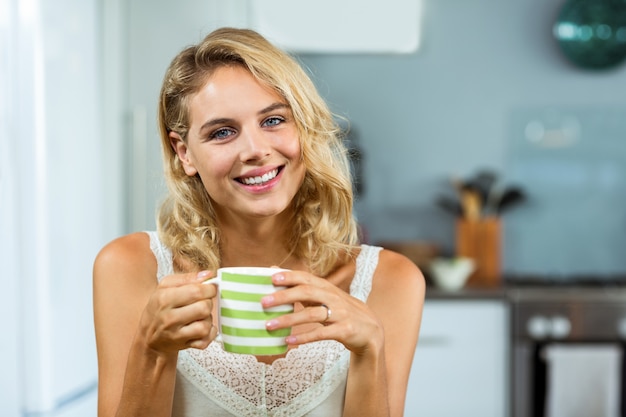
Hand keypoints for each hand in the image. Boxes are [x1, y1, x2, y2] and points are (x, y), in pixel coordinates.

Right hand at [139, 271, 218, 353]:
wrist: (148, 335)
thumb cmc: (160, 307)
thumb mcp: (166, 286)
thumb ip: (187, 278)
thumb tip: (208, 275)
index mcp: (164, 298)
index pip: (197, 291)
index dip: (209, 288)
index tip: (208, 289)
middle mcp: (169, 318)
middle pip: (204, 308)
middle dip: (208, 303)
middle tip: (201, 302)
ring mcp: (176, 335)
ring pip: (206, 325)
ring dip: (208, 319)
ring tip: (199, 316)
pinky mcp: (184, 346)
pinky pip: (206, 340)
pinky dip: (209, 334)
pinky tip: (201, 327)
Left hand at [261, 270, 383, 355]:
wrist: (370, 331)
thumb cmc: (341, 311)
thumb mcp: (325, 297)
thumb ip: (303, 287)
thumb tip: (275, 272)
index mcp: (327, 288)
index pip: (306, 278)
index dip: (290, 276)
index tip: (271, 277)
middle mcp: (333, 297)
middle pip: (307, 292)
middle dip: (284, 296)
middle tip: (264, 302)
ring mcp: (340, 314)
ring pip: (311, 314)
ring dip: (288, 320)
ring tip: (269, 325)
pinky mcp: (344, 330)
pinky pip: (321, 333)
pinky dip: (304, 337)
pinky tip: (289, 341)